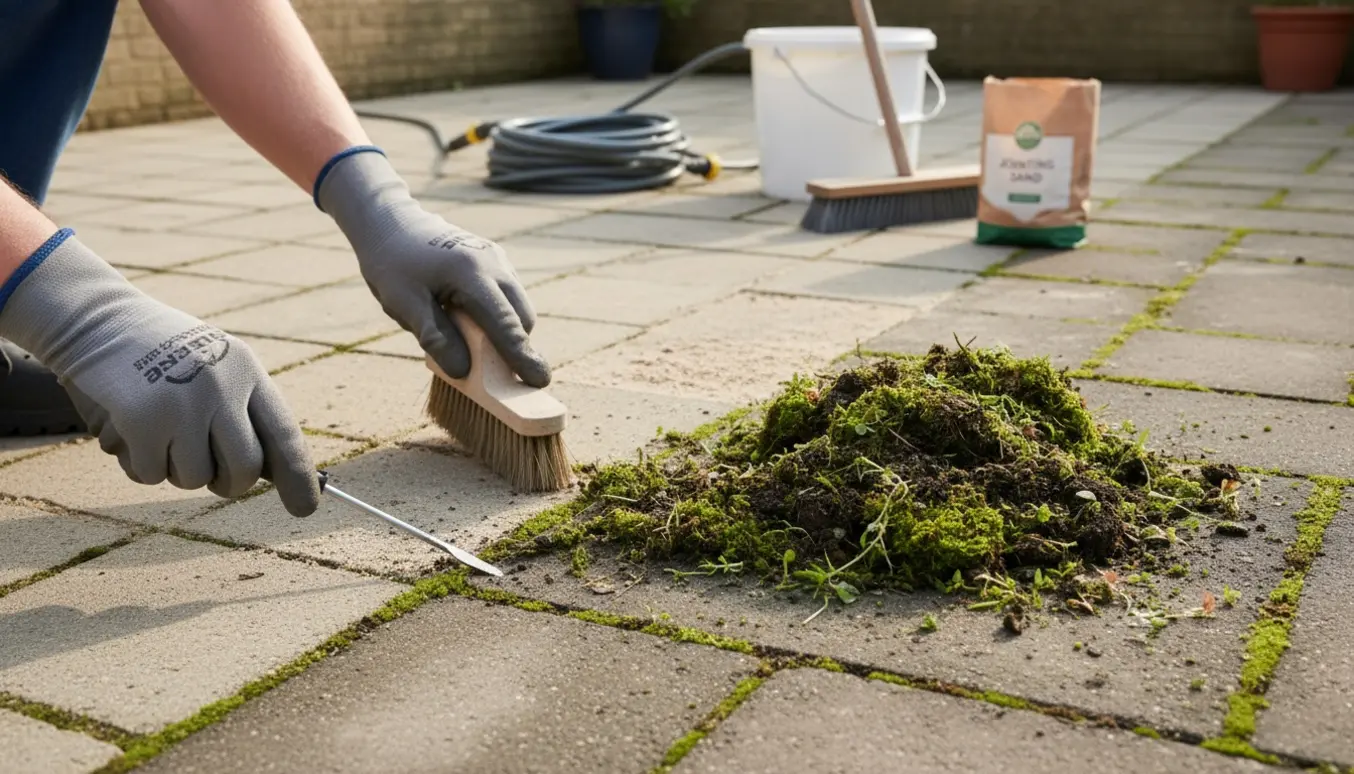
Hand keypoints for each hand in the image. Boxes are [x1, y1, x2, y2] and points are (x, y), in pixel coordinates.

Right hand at [0, 230, 319, 515]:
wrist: (96, 320)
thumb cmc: (160, 354)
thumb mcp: (214, 366)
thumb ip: (242, 412)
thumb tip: (268, 474)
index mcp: (247, 372)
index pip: (285, 434)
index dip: (299, 477)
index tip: (305, 508)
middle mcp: (222, 387)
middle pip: (244, 468)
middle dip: (229, 484)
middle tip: (212, 477)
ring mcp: (183, 403)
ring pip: (193, 477)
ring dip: (174, 468)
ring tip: (159, 430)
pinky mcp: (143, 420)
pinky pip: (151, 474)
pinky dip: (139, 463)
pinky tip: (131, 429)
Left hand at [316, 148, 550, 387]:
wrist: (393, 224)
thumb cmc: (394, 265)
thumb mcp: (404, 304)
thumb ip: (435, 338)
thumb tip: (464, 371)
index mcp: (471, 273)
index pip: (505, 322)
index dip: (521, 356)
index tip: (540, 381)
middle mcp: (493, 263)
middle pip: (522, 317)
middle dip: (518, 349)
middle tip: (505, 379)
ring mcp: (498, 259)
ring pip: (519, 307)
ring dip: (508, 333)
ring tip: (480, 350)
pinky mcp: (496, 259)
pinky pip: (509, 296)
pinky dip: (501, 317)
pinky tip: (473, 324)